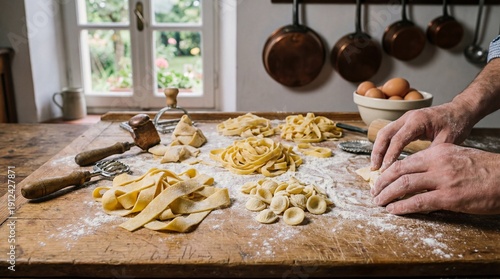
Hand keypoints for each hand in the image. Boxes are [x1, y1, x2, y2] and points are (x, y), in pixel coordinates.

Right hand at [370, 103, 474, 171]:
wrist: (460, 110)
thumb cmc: (456, 124)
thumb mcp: (448, 140)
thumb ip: (432, 154)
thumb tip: (418, 171)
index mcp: (417, 120)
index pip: (398, 139)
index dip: (390, 155)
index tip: (385, 170)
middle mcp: (407, 117)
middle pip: (384, 134)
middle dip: (377, 152)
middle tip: (374, 169)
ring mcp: (404, 119)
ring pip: (383, 133)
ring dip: (377, 149)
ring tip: (375, 166)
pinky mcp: (404, 123)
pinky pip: (389, 134)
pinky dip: (383, 146)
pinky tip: (383, 158)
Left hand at [371, 143, 499, 214]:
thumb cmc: (485, 169)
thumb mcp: (457, 157)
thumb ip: (436, 163)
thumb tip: (417, 175)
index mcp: (438, 152)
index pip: (405, 161)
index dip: (389, 172)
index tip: (380, 179)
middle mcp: (437, 162)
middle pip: (399, 171)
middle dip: (382, 182)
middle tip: (374, 192)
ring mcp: (442, 180)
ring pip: (404, 185)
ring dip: (387, 195)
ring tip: (379, 202)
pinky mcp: (449, 197)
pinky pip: (418, 202)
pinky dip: (402, 207)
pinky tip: (393, 210)